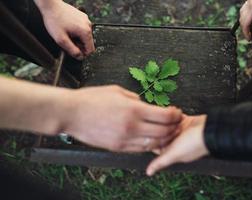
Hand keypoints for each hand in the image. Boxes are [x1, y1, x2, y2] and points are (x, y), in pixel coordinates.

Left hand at [34, 0, 94, 59]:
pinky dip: (76, 31)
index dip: (82, 54)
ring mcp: (86, 20)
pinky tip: (68, 28)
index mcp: (85, 32)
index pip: (90, 50)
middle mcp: (88, 25)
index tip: (74, 52)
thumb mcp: (61, 40)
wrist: (51, 6)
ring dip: (77, 38)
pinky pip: (82, 28)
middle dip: (79, 45)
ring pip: (85, 36)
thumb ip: (72, 51)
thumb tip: (80, 57)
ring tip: (67, 33)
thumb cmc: (54, 20)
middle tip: (67, 41)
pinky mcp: (82, 17)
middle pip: (88, 43)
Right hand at [61, 85, 182, 151]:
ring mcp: (125, 139)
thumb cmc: (91, 99)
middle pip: (163, 132)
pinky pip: (140, 149)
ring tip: (167, 131)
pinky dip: (150, 145)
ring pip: (154, 144)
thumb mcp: (117, 91)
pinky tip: (152, 139)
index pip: (165, 116)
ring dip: (164, 138)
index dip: (175, 114)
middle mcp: (132, 127)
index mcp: (133, 110)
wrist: (71, 113)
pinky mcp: (117, 147)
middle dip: (174, 126)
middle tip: (176, 122)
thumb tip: (145, 104)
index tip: (177, 111)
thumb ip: (135, 98)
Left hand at [146, 115, 208, 175]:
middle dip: (159, 128)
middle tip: (159, 123)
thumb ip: (161, 162)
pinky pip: (175, 117)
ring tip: (166, 117)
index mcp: (172, 151)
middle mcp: (176, 142)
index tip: (149, 133)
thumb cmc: (195, 144)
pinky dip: (173, 114)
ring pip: (166, 125)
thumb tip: (148, 172)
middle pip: (160, 134)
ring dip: (165, 120)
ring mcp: (181, 131)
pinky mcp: (186, 122)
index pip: (156, 145)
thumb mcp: (175, 154)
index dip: (152, 139)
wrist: (210, 130)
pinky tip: (173, 111)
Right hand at [240, 0, 251, 39]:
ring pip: (241, 13)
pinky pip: (244, 8)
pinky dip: (245, 15)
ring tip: (249, 28)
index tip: (249, 39)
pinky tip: (250, 18)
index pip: (245, 23)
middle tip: (249, 35)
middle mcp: (250, 3)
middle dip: (244, 28)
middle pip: (242, 19)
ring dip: (243, 21)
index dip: (245, 33)